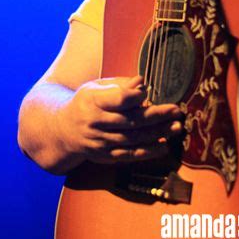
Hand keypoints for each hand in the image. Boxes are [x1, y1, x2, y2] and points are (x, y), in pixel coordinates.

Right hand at [62, 75, 182, 163]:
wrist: (62, 130)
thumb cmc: (86, 102)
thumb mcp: (96, 87)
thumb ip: (120, 85)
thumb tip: (142, 82)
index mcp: (92, 100)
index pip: (117, 99)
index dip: (134, 96)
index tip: (148, 92)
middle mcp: (95, 123)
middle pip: (130, 120)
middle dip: (156, 116)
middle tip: (176, 110)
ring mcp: (100, 142)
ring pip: (133, 139)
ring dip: (157, 134)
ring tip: (176, 127)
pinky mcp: (104, 156)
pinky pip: (129, 155)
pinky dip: (147, 151)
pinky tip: (163, 145)